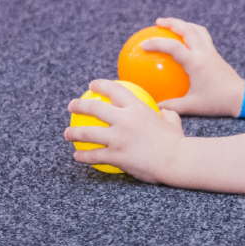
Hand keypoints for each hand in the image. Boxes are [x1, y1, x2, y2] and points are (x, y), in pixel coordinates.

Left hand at [64, 79, 185, 181]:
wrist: (177, 160)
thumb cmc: (177, 142)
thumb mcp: (173, 121)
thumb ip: (166, 113)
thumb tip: (164, 110)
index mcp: (137, 108)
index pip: (114, 90)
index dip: (101, 85)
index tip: (92, 85)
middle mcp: (124, 120)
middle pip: (94, 108)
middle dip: (79, 105)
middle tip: (72, 106)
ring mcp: (118, 138)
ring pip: (87, 132)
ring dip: (73, 132)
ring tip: (67, 133)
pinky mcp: (116, 156)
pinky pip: (94, 155)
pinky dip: (83, 156)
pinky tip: (77, 157)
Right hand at [140, 16, 244, 116]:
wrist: (243, 98)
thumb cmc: (217, 102)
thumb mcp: (192, 106)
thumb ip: (171, 106)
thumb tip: (155, 107)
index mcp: (196, 63)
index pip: (174, 47)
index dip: (157, 44)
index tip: (143, 45)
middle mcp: (204, 53)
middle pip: (188, 29)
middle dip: (172, 22)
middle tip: (158, 22)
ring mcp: (212, 52)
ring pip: (198, 30)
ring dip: (184, 24)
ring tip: (171, 25)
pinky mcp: (216, 55)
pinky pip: (203, 38)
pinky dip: (193, 34)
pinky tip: (185, 41)